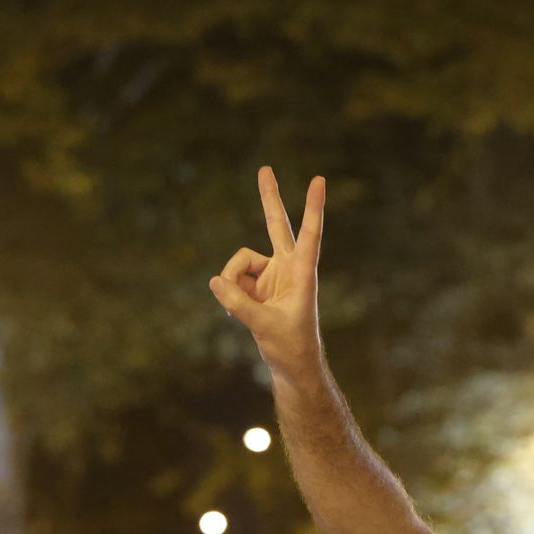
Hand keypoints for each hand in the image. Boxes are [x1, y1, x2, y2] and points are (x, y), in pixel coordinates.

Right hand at [209, 167, 326, 380]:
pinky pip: (230, 280)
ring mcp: (269, 275)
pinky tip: (234, 314)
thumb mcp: (263, 326)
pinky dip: (228, 295)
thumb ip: (238, 303)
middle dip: (269, 198)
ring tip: (239, 311)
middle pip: (277, 226)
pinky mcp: (254, 285)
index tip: (319, 180)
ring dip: (231, 284)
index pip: (310, 234)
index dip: (312, 207)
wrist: (291, 365)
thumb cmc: (290, 347)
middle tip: (265, 168)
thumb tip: (214, 281)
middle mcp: (287, 268)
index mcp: (303, 274)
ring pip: (238, 264)